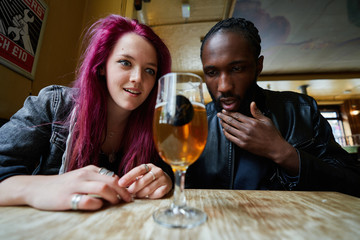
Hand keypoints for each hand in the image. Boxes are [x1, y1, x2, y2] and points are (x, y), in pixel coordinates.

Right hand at [12, 165, 131, 210]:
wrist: (37, 188)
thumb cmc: (63, 184)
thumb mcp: (81, 177)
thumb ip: (96, 179)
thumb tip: (115, 188)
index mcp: (89, 170)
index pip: (113, 175)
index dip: (124, 185)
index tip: (129, 194)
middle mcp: (84, 175)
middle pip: (112, 180)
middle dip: (123, 192)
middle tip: (128, 200)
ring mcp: (76, 186)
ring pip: (103, 187)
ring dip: (113, 197)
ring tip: (115, 203)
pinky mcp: (67, 198)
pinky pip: (88, 200)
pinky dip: (97, 204)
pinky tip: (97, 206)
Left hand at [118, 163, 171, 198]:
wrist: (165, 180)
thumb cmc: (150, 178)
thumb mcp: (142, 175)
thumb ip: (133, 179)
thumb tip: (121, 185)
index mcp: (149, 166)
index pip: (138, 170)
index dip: (128, 176)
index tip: (120, 183)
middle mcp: (157, 170)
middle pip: (144, 180)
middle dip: (134, 187)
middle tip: (128, 192)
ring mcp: (163, 178)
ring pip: (149, 189)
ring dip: (141, 194)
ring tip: (137, 195)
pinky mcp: (166, 187)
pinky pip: (156, 194)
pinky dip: (150, 196)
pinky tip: (148, 195)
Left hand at [217, 102, 298, 173]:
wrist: (275, 148)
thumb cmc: (272, 134)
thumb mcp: (266, 120)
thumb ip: (257, 112)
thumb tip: (252, 103)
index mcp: (252, 122)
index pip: (237, 115)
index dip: (229, 112)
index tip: (224, 110)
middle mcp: (246, 129)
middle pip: (231, 121)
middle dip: (224, 117)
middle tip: (219, 114)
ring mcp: (244, 137)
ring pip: (230, 129)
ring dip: (224, 124)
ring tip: (220, 121)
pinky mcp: (243, 145)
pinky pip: (231, 138)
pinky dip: (226, 133)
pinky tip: (224, 130)